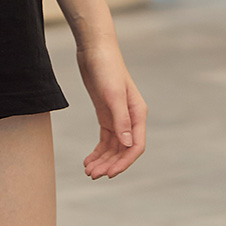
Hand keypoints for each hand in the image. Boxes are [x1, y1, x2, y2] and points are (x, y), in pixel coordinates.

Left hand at [76, 38, 146, 178]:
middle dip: (110, 164)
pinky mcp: (106, 114)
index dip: (124, 162)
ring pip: (113, 147)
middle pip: (123, 149)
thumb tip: (128, 144)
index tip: (109, 174)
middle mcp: (131, 118)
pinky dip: (98, 151)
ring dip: (102, 160)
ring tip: (88, 171)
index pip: (136, 145)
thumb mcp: (113, 94)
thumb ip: (121, 119)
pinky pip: (105, 139)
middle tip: (93, 175)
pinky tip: (88, 160)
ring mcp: (118, 117)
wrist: (94, 49)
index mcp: (138, 113)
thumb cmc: (106, 67)